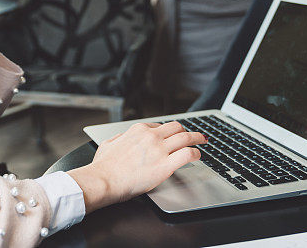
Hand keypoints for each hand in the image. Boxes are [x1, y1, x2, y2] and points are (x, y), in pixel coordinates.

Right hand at [68, 121, 204, 212]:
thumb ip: (118, 139)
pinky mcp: (166, 165)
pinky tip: (198, 156)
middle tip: (193, 136)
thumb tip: (121, 138)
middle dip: (186, 131)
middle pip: (176, 127)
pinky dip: (196, 153)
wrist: (104, 180)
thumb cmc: (104, 166)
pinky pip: (188, 154)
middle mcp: (151, 136)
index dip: (169, 131)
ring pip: (186, 137)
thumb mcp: (107, 144)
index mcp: (138, 130)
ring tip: (202, 141)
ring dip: (197, 138)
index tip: (173, 135)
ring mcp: (159, 149)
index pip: (160, 126)